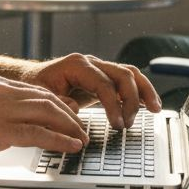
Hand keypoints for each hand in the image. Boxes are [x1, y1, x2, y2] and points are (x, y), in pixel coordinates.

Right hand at [0, 76, 88, 163]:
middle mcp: (0, 92)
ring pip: (48, 113)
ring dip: (70, 127)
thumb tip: (19, 127)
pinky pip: (38, 133)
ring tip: (82, 139)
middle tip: (82, 129)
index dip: (59, 105)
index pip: (37, 91)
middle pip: (47, 99)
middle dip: (69, 116)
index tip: (71, 116)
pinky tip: (71, 146)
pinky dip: (59, 139)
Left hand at [28, 53, 160, 129]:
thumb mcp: (41, 97)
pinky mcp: (103, 77)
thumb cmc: (35, 87)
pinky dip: (141, 91)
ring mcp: (99, 68)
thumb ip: (57, 104)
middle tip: (129, 124)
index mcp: (76, 65)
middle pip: (122, 74)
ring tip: (155, 109)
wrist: (32, 79)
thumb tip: (75, 110)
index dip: (114, 105)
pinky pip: (127, 80)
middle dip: (132, 100)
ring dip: (145, 91)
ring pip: (130, 74)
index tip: (117, 125)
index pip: (104, 83)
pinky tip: (150, 105)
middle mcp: (91, 63)